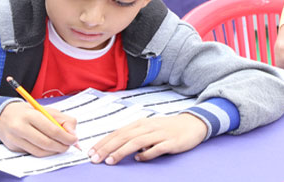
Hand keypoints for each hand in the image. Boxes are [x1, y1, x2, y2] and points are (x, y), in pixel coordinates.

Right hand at [0, 102, 77, 156]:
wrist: (3, 115)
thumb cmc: (29, 112)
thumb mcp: (47, 110)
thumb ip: (63, 119)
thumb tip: (73, 134)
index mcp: (30, 115)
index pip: (53, 130)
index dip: (66, 137)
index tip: (74, 139)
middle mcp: (20, 127)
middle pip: (46, 143)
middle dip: (62, 146)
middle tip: (69, 146)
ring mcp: (15, 139)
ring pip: (40, 152)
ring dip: (54, 151)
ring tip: (61, 147)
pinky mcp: (13, 147)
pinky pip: (33, 153)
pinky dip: (45, 153)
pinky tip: (50, 148)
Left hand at [89, 113, 206, 164]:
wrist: (192, 124)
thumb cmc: (168, 128)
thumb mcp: (149, 128)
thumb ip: (134, 136)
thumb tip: (117, 147)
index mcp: (141, 124)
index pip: (118, 132)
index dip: (104, 142)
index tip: (91, 152)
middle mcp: (148, 127)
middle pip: (124, 137)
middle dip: (107, 148)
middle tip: (95, 159)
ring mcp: (160, 134)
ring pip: (136, 142)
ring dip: (121, 151)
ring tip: (110, 161)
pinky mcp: (171, 142)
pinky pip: (157, 148)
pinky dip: (147, 154)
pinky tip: (139, 159)